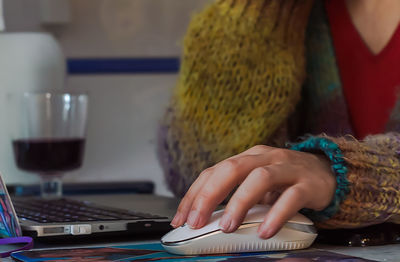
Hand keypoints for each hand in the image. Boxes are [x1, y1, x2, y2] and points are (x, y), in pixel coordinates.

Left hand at [170, 145, 335, 238]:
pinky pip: (291, 197)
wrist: (328, 173)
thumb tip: (206, 218)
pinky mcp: (308, 183)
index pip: (214, 171)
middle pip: (232, 169)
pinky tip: (264, 232)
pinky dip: (276, 215)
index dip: (194, 194)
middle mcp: (265, 157)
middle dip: (209, 195)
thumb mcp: (257, 184)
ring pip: (259, 178)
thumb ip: (236, 195)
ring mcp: (287, 168)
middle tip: (197, 221)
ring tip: (228, 227)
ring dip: (239, 202)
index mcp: (248, 157)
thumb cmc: (285, 181)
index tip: (181, 218)